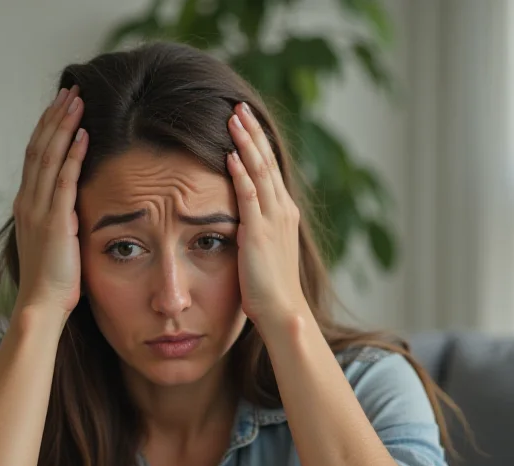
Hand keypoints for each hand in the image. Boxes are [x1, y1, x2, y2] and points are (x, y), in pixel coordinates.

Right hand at [12, 86, 86, 317]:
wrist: (41, 305)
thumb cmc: (53, 279)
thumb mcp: (54, 240)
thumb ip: (60, 216)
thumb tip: (75, 203)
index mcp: (27, 204)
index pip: (36, 156)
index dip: (48, 129)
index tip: (62, 106)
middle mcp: (27, 201)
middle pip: (39, 148)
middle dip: (55, 117)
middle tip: (71, 90)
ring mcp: (38, 210)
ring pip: (48, 157)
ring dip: (63, 126)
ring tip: (77, 101)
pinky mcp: (53, 222)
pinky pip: (63, 181)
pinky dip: (72, 155)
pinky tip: (84, 135)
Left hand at [226, 102, 307, 331]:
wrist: (283, 311)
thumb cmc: (269, 287)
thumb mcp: (265, 249)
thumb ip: (256, 227)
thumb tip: (240, 217)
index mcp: (284, 212)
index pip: (269, 168)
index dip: (257, 142)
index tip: (245, 121)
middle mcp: (282, 209)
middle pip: (266, 161)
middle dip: (252, 132)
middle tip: (238, 106)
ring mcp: (272, 219)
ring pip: (259, 171)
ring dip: (246, 142)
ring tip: (233, 117)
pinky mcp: (259, 232)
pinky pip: (249, 195)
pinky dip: (239, 173)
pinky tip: (229, 154)